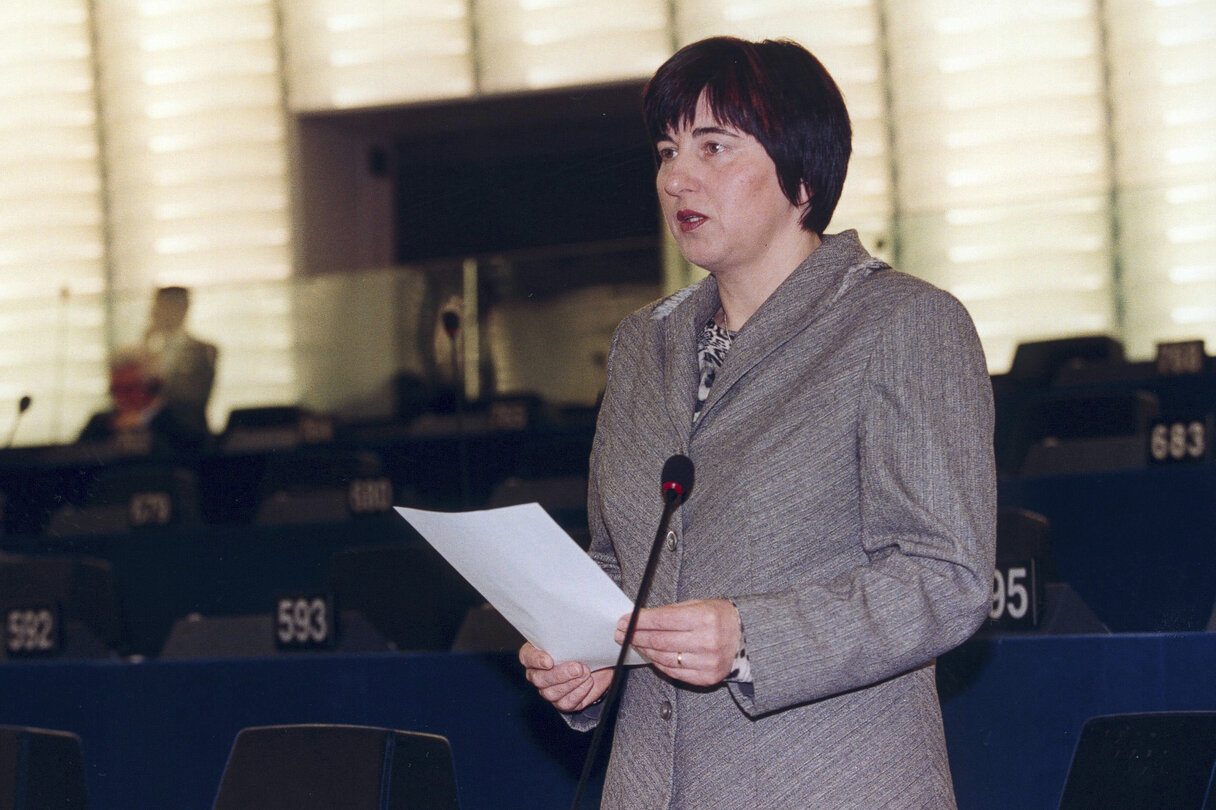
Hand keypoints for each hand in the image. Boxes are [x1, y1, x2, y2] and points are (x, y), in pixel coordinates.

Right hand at [519, 642, 612, 712]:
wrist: (599, 664)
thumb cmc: (584, 647)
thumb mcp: (578, 636)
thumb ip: (571, 634)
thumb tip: (573, 627)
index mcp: (536, 653)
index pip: (526, 657)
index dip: (535, 660)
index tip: (549, 661)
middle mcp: (538, 674)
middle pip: (538, 679)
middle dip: (559, 674)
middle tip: (577, 668)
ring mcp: (549, 690)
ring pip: (550, 693)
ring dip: (571, 683)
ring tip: (586, 673)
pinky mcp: (562, 702)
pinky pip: (565, 703)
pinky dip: (578, 693)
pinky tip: (588, 682)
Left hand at [616, 598, 740, 686]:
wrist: (748, 637)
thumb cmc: (720, 617)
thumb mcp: (699, 604)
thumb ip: (671, 611)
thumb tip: (641, 618)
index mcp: (704, 618)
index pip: (662, 620)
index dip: (639, 621)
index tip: (625, 620)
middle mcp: (706, 641)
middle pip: (659, 641)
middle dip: (636, 636)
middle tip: (623, 632)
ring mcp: (707, 662)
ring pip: (664, 658)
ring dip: (645, 650)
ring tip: (635, 643)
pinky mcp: (707, 677)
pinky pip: (674, 672)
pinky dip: (659, 663)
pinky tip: (652, 655)